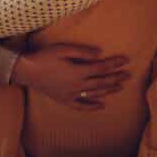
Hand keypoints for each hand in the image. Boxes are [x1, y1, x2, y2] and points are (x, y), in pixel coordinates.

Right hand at [9, 44, 129, 110]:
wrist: (27, 71)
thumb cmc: (44, 57)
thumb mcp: (63, 49)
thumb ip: (82, 52)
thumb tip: (100, 53)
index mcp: (78, 71)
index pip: (101, 68)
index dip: (114, 64)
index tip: (125, 60)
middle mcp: (78, 85)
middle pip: (101, 82)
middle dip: (116, 78)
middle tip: (129, 75)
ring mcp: (71, 94)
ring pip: (95, 94)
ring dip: (109, 91)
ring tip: (120, 87)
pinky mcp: (64, 99)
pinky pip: (81, 106)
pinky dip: (92, 107)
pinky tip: (102, 106)